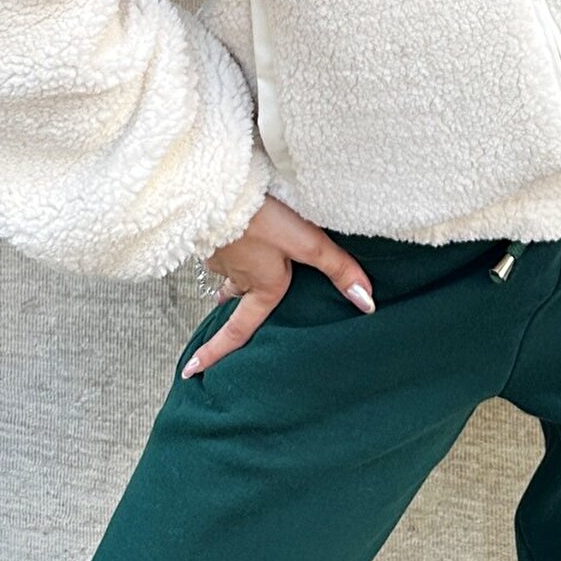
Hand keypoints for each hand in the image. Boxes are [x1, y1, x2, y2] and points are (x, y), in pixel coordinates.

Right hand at [182, 196, 376, 377]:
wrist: (219, 190)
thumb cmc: (261, 220)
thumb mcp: (306, 245)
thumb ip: (336, 269)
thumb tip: (366, 303)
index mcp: (260, 285)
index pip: (237, 329)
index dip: (217, 352)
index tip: (194, 370)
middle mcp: (236, 274)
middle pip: (234, 295)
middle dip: (231, 304)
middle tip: (225, 309)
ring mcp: (220, 252)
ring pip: (226, 269)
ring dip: (230, 272)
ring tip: (234, 270)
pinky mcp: (211, 229)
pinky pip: (219, 245)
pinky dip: (224, 245)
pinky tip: (229, 232)